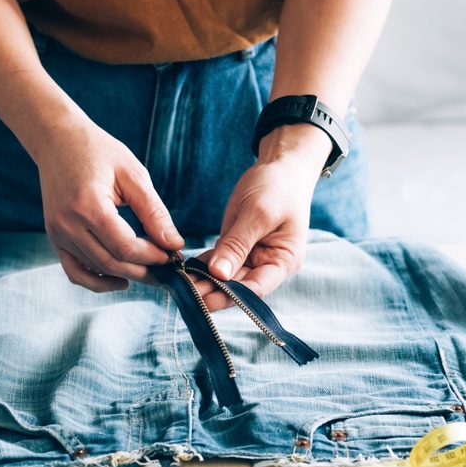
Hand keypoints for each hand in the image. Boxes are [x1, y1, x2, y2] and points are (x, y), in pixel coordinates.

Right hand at [38, 121, 183, 291]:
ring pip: (97, 269)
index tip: (174, 255)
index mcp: (87, 206)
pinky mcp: (54, 238)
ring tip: (152, 272)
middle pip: (112, 263)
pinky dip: (98, 281)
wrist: (59, 140)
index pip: (125, 246)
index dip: (153, 256)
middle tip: (169, 271)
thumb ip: (154, 212)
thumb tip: (174, 244)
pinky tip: (122, 279)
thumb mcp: (133, 175)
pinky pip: (75, 271)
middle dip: (144, 271)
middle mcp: (67, 224)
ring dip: (127, 275)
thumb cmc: (99, 152)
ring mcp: (57, 233)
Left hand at [196, 127, 326, 310]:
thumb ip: (238, 244)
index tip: (206, 300)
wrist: (282, 166)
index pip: (258, 288)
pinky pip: (219, 261)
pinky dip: (203, 266)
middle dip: (214, 291)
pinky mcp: (237, 245)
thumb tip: (219, 274)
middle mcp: (269, 263)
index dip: (232, 297)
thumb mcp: (258, 213)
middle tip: (186, 295)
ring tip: (181, 287)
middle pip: (240, 286)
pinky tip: (185, 271)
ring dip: (205, 282)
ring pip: (227, 276)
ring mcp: (253, 255)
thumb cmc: (278, 186)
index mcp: (284, 260)